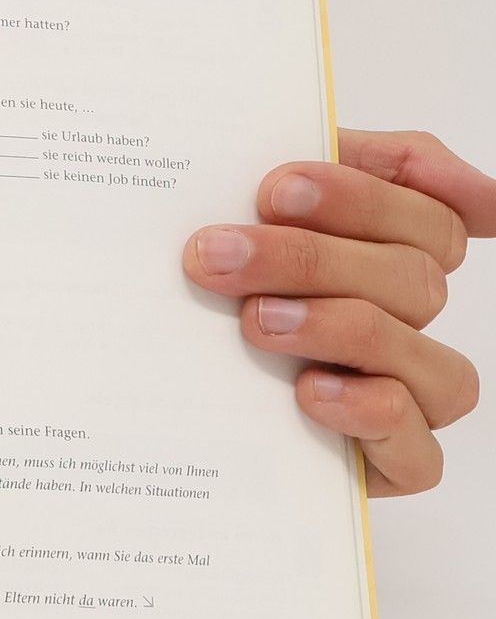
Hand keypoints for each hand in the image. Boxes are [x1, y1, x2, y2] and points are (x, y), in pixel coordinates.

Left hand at [185, 128, 491, 494]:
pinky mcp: (392, 461)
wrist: (153, 366)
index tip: (277, 189)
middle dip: (310, 260)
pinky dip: (370, 413)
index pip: (430, 215)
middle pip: (413, 281)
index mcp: (390, 248)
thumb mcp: (250, 198)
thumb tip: (468, 186)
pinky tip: (310, 392)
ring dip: (338, 330)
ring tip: (254, 321)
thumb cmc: (215, 272)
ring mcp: (409, 391)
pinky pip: (420, 450)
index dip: (359, 198)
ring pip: (432, 362)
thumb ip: (332, 157)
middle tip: (218, 253)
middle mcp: (409, 317)